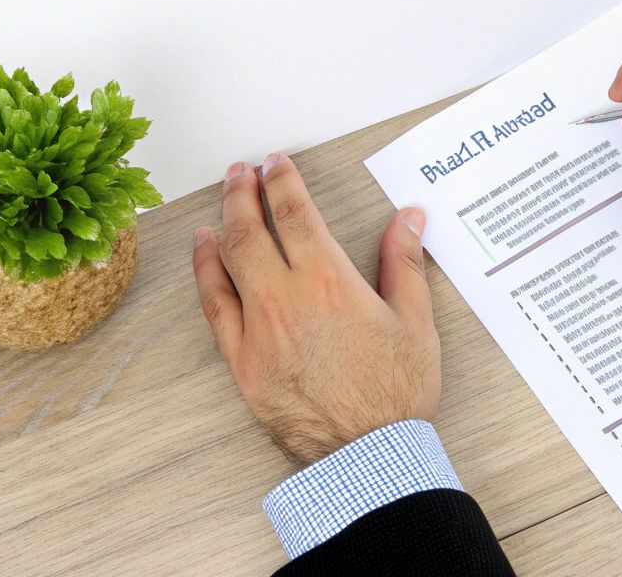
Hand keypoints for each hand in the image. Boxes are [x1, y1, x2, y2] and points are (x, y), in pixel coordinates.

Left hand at [192, 152, 439, 467]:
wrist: (367, 456)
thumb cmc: (395, 394)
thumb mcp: (415, 322)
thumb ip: (404, 264)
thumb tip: (409, 219)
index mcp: (329, 281)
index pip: (296, 213)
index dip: (283, 182)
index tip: (277, 164)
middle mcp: (286, 297)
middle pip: (253, 228)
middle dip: (245, 191)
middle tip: (244, 170)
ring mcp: (258, 329)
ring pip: (228, 260)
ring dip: (224, 221)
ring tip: (225, 196)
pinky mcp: (242, 361)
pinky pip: (214, 305)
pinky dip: (205, 271)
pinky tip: (205, 252)